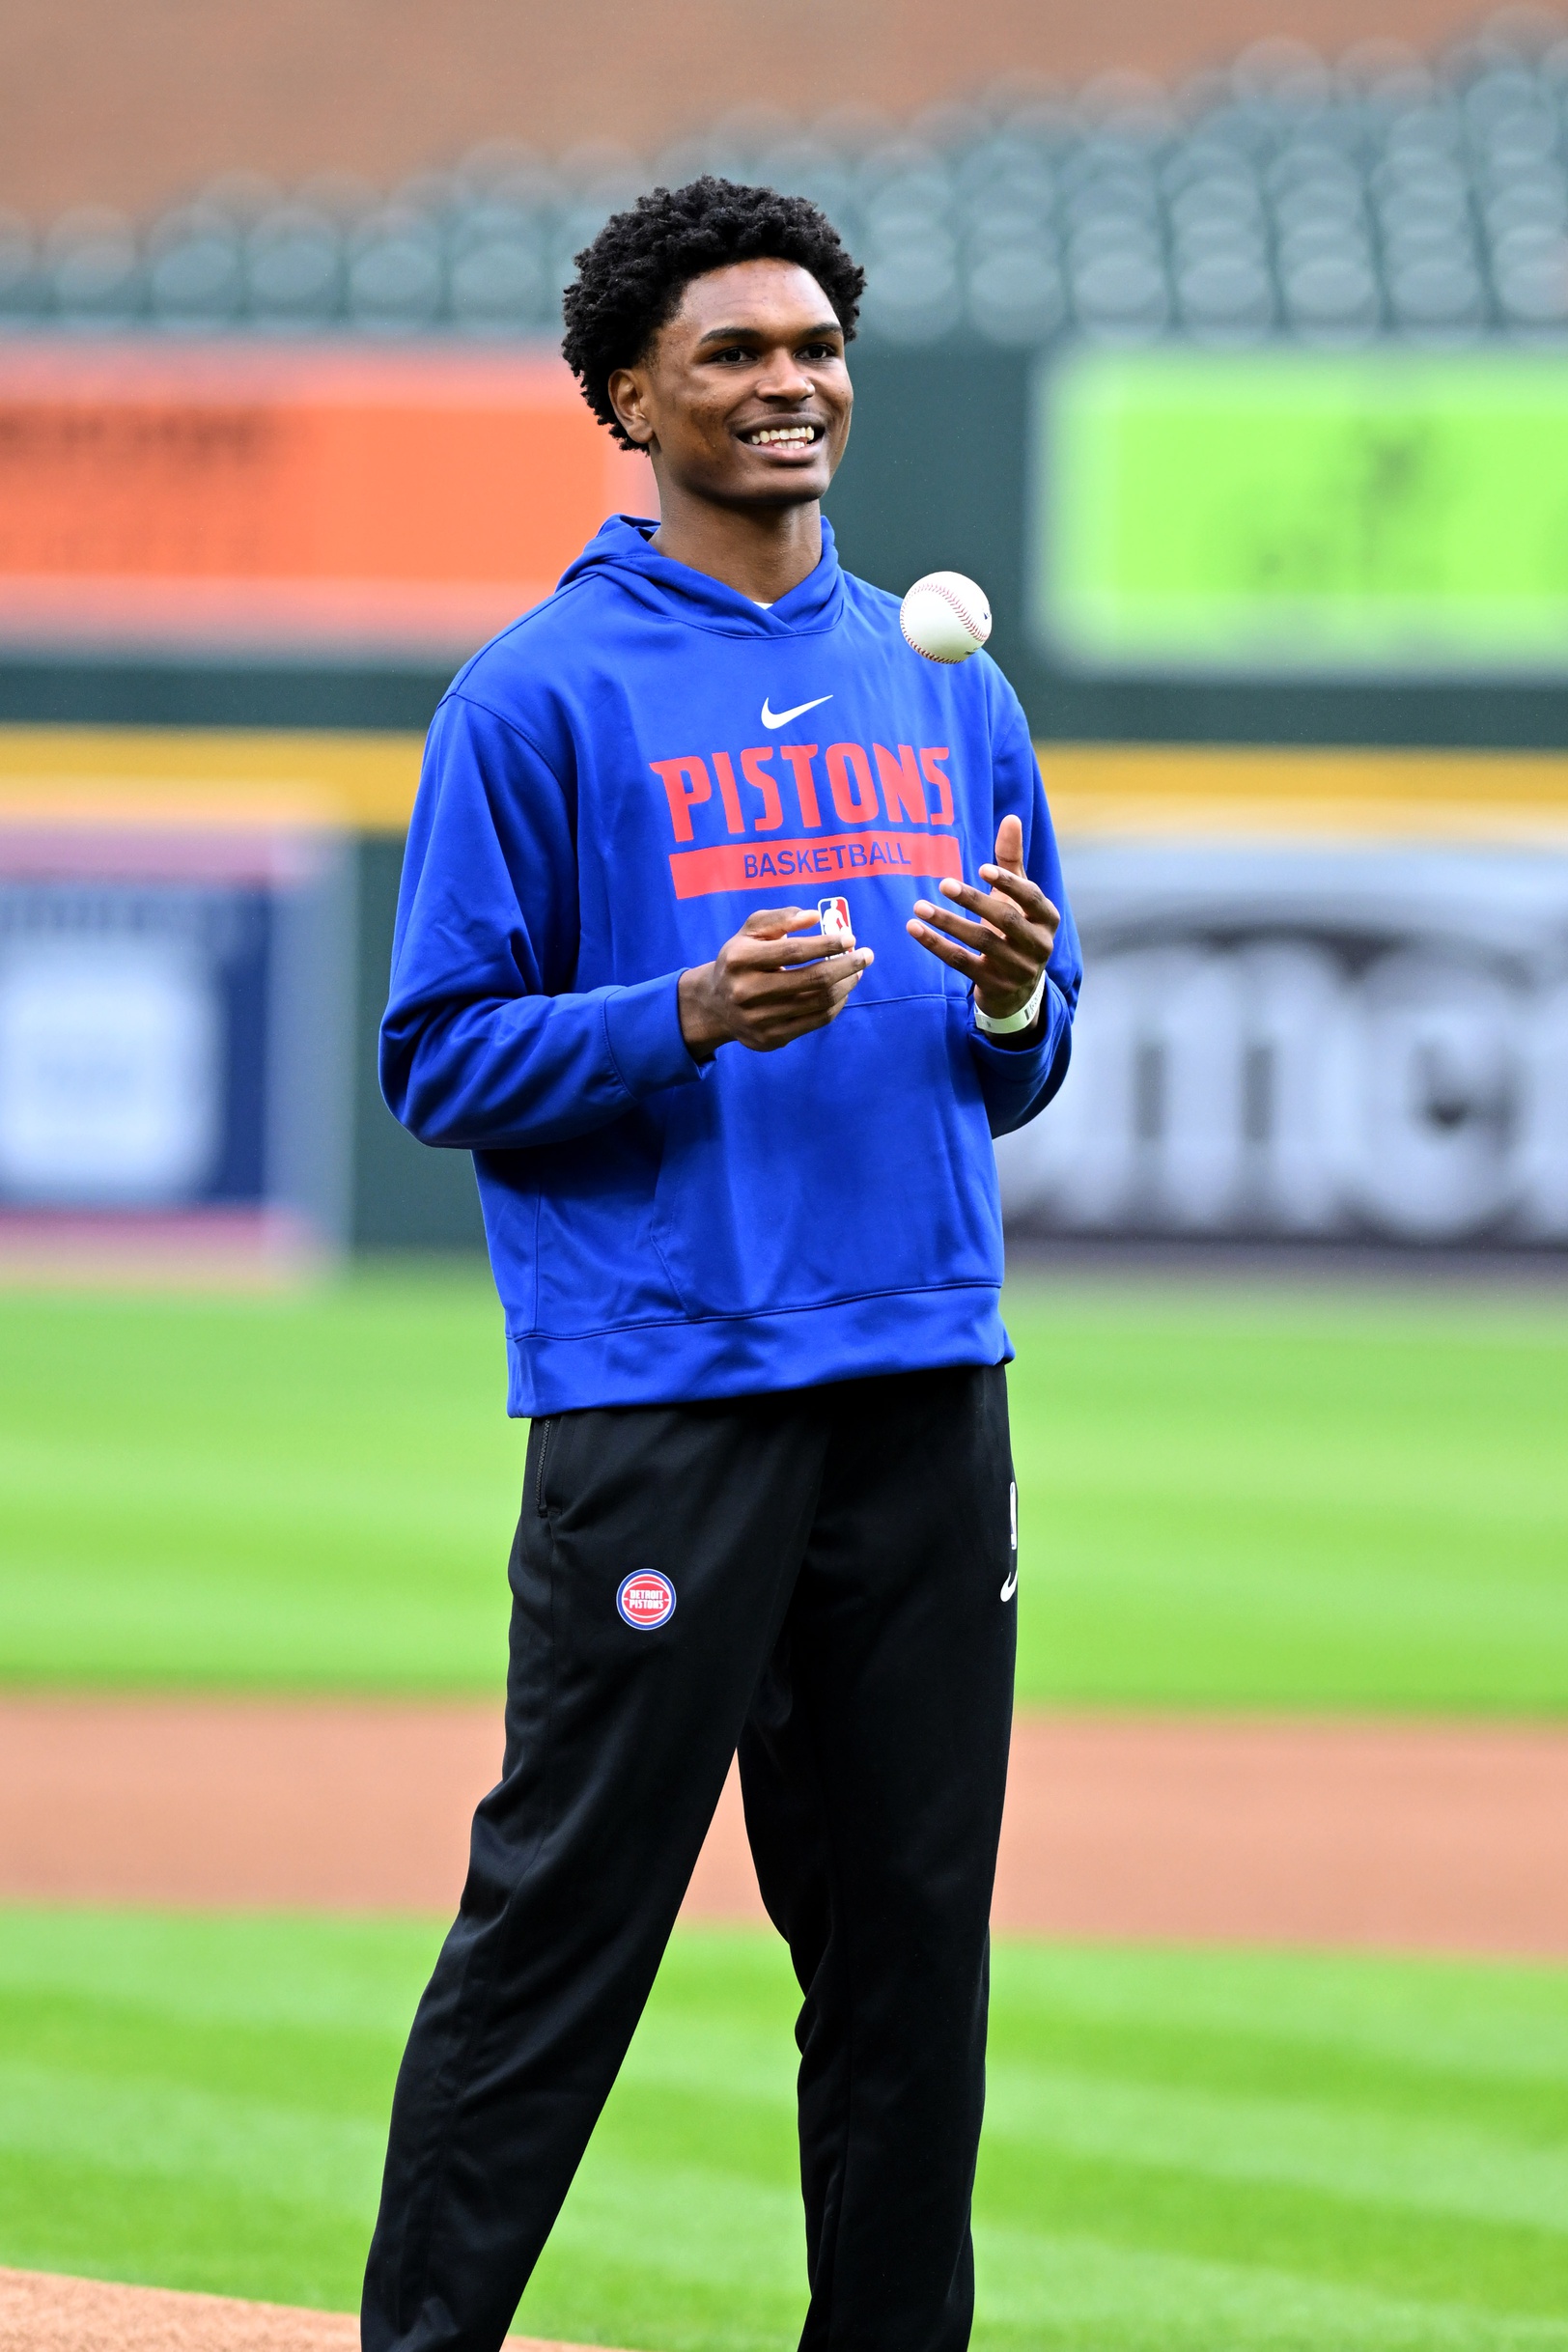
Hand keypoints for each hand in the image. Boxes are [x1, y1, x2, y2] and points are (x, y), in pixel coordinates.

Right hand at [679, 908, 872, 1060]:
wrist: (715, 1005)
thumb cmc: (741, 960)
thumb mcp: (751, 932)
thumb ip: (780, 919)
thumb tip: (813, 916)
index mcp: (739, 959)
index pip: (794, 951)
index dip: (827, 944)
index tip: (850, 938)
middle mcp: (745, 992)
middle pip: (812, 980)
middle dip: (846, 966)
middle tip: (866, 955)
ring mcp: (758, 1019)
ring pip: (818, 1003)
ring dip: (846, 985)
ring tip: (856, 971)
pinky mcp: (770, 1039)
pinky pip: (816, 1022)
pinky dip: (836, 1005)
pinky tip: (843, 991)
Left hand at [907, 815, 1058, 1028]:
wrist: (1018, 988)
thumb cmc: (1016, 929)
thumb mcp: (1018, 897)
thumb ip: (1012, 860)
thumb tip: (1011, 818)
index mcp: (1047, 918)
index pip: (1031, 897)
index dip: (1009, 883)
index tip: (983, 868)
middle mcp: (1038, 945)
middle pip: (1006, 920)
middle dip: (974, 901)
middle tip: (944, 884)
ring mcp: (1017, 969)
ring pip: (981, 943)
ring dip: (948, 923)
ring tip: (919, 907)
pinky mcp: (994, 985)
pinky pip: (962, 963)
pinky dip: (937, 945)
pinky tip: (915, 929)